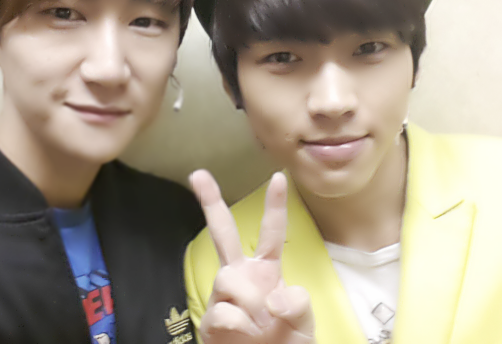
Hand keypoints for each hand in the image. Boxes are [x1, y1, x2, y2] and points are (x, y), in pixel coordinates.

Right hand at [190, 170, 315, 343]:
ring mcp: (222, 296)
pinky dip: (240, 326)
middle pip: (223, 233)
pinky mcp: (210, 320)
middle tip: (197, 173)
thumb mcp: (304, 325)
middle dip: (210, 202)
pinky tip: (244, 336)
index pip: (271, 234)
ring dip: (251, 304)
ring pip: (229, 279)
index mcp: (266, 271)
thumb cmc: (285, 343)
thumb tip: (273, 297)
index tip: (278, 176)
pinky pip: (223, 312)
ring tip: (261, 327)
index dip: (275, 206)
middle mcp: (240, 277)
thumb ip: (299, 306)